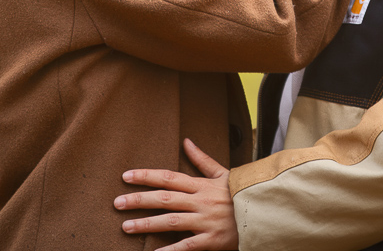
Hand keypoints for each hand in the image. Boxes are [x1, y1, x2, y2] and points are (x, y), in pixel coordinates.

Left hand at [114, 138, 237, 250]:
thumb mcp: (223, 173)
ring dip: (146, 224)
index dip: (146, 176)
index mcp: (202, 185)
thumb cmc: (242, 193)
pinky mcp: (211, 240)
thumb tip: (186, 141)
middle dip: (139, 200)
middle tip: (117, 203)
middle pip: (164, 199)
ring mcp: (205, 221)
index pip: (169, 177)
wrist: (265, 212)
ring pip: (171, 222)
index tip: (126, 176)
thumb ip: (202, 160)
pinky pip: (187, 246)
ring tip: (126, 226)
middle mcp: (201, 201)